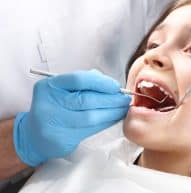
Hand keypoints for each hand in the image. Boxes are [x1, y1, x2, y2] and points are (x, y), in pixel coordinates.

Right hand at [13, 70, 130, 165]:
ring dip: (112, 112)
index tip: (116, 86)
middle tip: (125, 98)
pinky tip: (114, 118)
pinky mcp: (62, 139)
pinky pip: (91, 130)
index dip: (101, 82)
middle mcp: (49, 104)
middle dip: (111, 99)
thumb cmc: (54, 107)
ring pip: (91, 117)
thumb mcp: (63, 89)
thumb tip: (110, 84)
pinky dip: (106, 122)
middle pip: (87, 100)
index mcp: (49, 86)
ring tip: (123, 108)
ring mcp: (54, 123)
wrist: (35, 134)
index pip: (79, 79)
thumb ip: (84, 82)